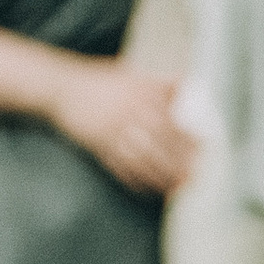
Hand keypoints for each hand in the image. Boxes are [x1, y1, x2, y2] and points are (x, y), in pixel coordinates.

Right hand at [46, 58, 195, 194]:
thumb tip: (185, 82)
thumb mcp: (129, 74)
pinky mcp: (97, 145)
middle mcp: (128, 112)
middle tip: (194, 176)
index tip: (203, 148)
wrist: (60, 87)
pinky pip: (119, 167)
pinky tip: (147, 189)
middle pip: (159, 142)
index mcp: (139, 93)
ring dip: (161, 176)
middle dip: (179, 161)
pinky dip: (135, 181)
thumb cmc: (97, 81)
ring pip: (141, 158)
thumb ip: (157, 83)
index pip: (169, 118)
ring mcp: (111, 130)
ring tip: (176, 188)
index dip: (187, 136)